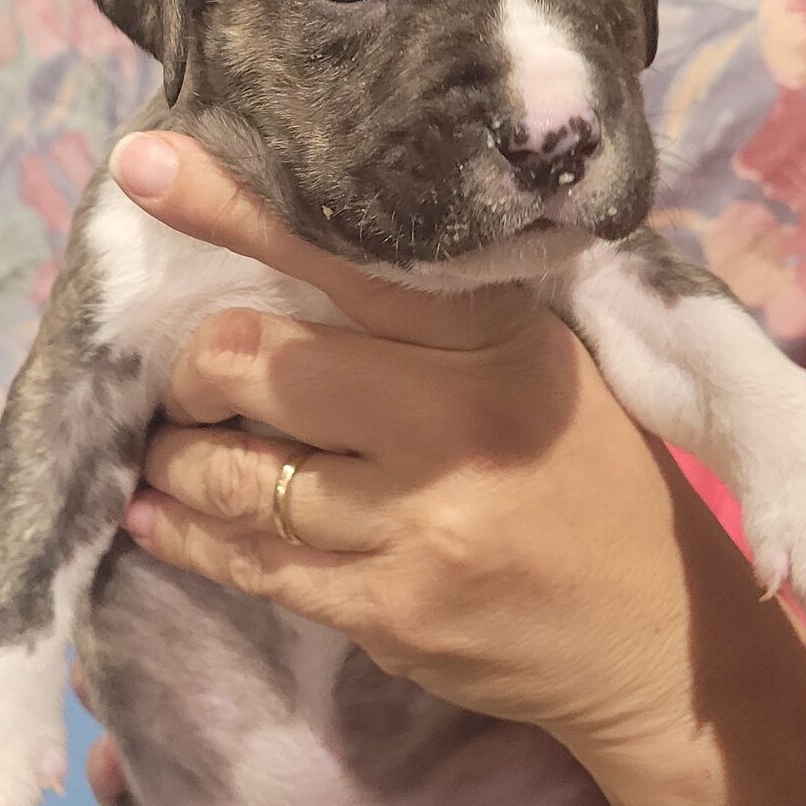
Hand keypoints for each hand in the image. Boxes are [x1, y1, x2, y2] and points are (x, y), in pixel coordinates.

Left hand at [107, 131, 750, 768]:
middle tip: (183, 377)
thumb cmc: (593, 481)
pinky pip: (252, 563)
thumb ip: (434, 321)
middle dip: (191, 367)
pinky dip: (188, 536)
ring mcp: (418, 523)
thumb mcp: (540, 367)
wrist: (658, 641)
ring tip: (164, 448)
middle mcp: (455, 420)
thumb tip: (289, 263)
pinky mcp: (389, 612)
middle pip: (257, 361)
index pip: (348, 254)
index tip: (148, 165)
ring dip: (174, 457)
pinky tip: (160, 517)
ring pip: (236, 472)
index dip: (236, 208)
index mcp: (496, 338)